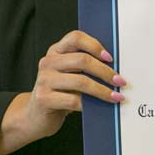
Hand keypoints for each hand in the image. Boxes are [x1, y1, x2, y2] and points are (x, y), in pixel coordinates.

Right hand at [0, 30, 124, 154]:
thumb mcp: (69, 75)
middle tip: (120, 81)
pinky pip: (73, 100)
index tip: (111, 58)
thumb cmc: (59, 93)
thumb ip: (84, 66)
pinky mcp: (44, 98)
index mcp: (56, 51)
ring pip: (81, 81)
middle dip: (105, 71)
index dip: (95, 45)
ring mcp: (44, 80)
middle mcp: (48, 62)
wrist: (34, 117)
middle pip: (82, 60)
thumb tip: (115, 68)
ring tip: (116, 96)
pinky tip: (99, 108)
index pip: (75, 37)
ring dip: (102, 90)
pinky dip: (90, 105)